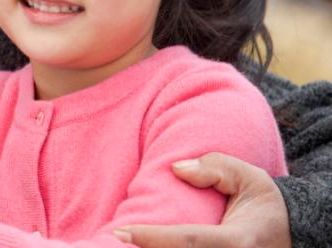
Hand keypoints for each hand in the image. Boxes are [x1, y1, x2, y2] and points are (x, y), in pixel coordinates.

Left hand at [117, 153, 289, 247]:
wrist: (295, 230)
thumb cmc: (265, 201)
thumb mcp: (247, 176)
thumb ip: (213, 167)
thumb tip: (177, 168)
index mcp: (238, 241)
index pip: (188, 240)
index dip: (153, 238)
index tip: (121, 233)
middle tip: (112, 240)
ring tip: (122, 245)